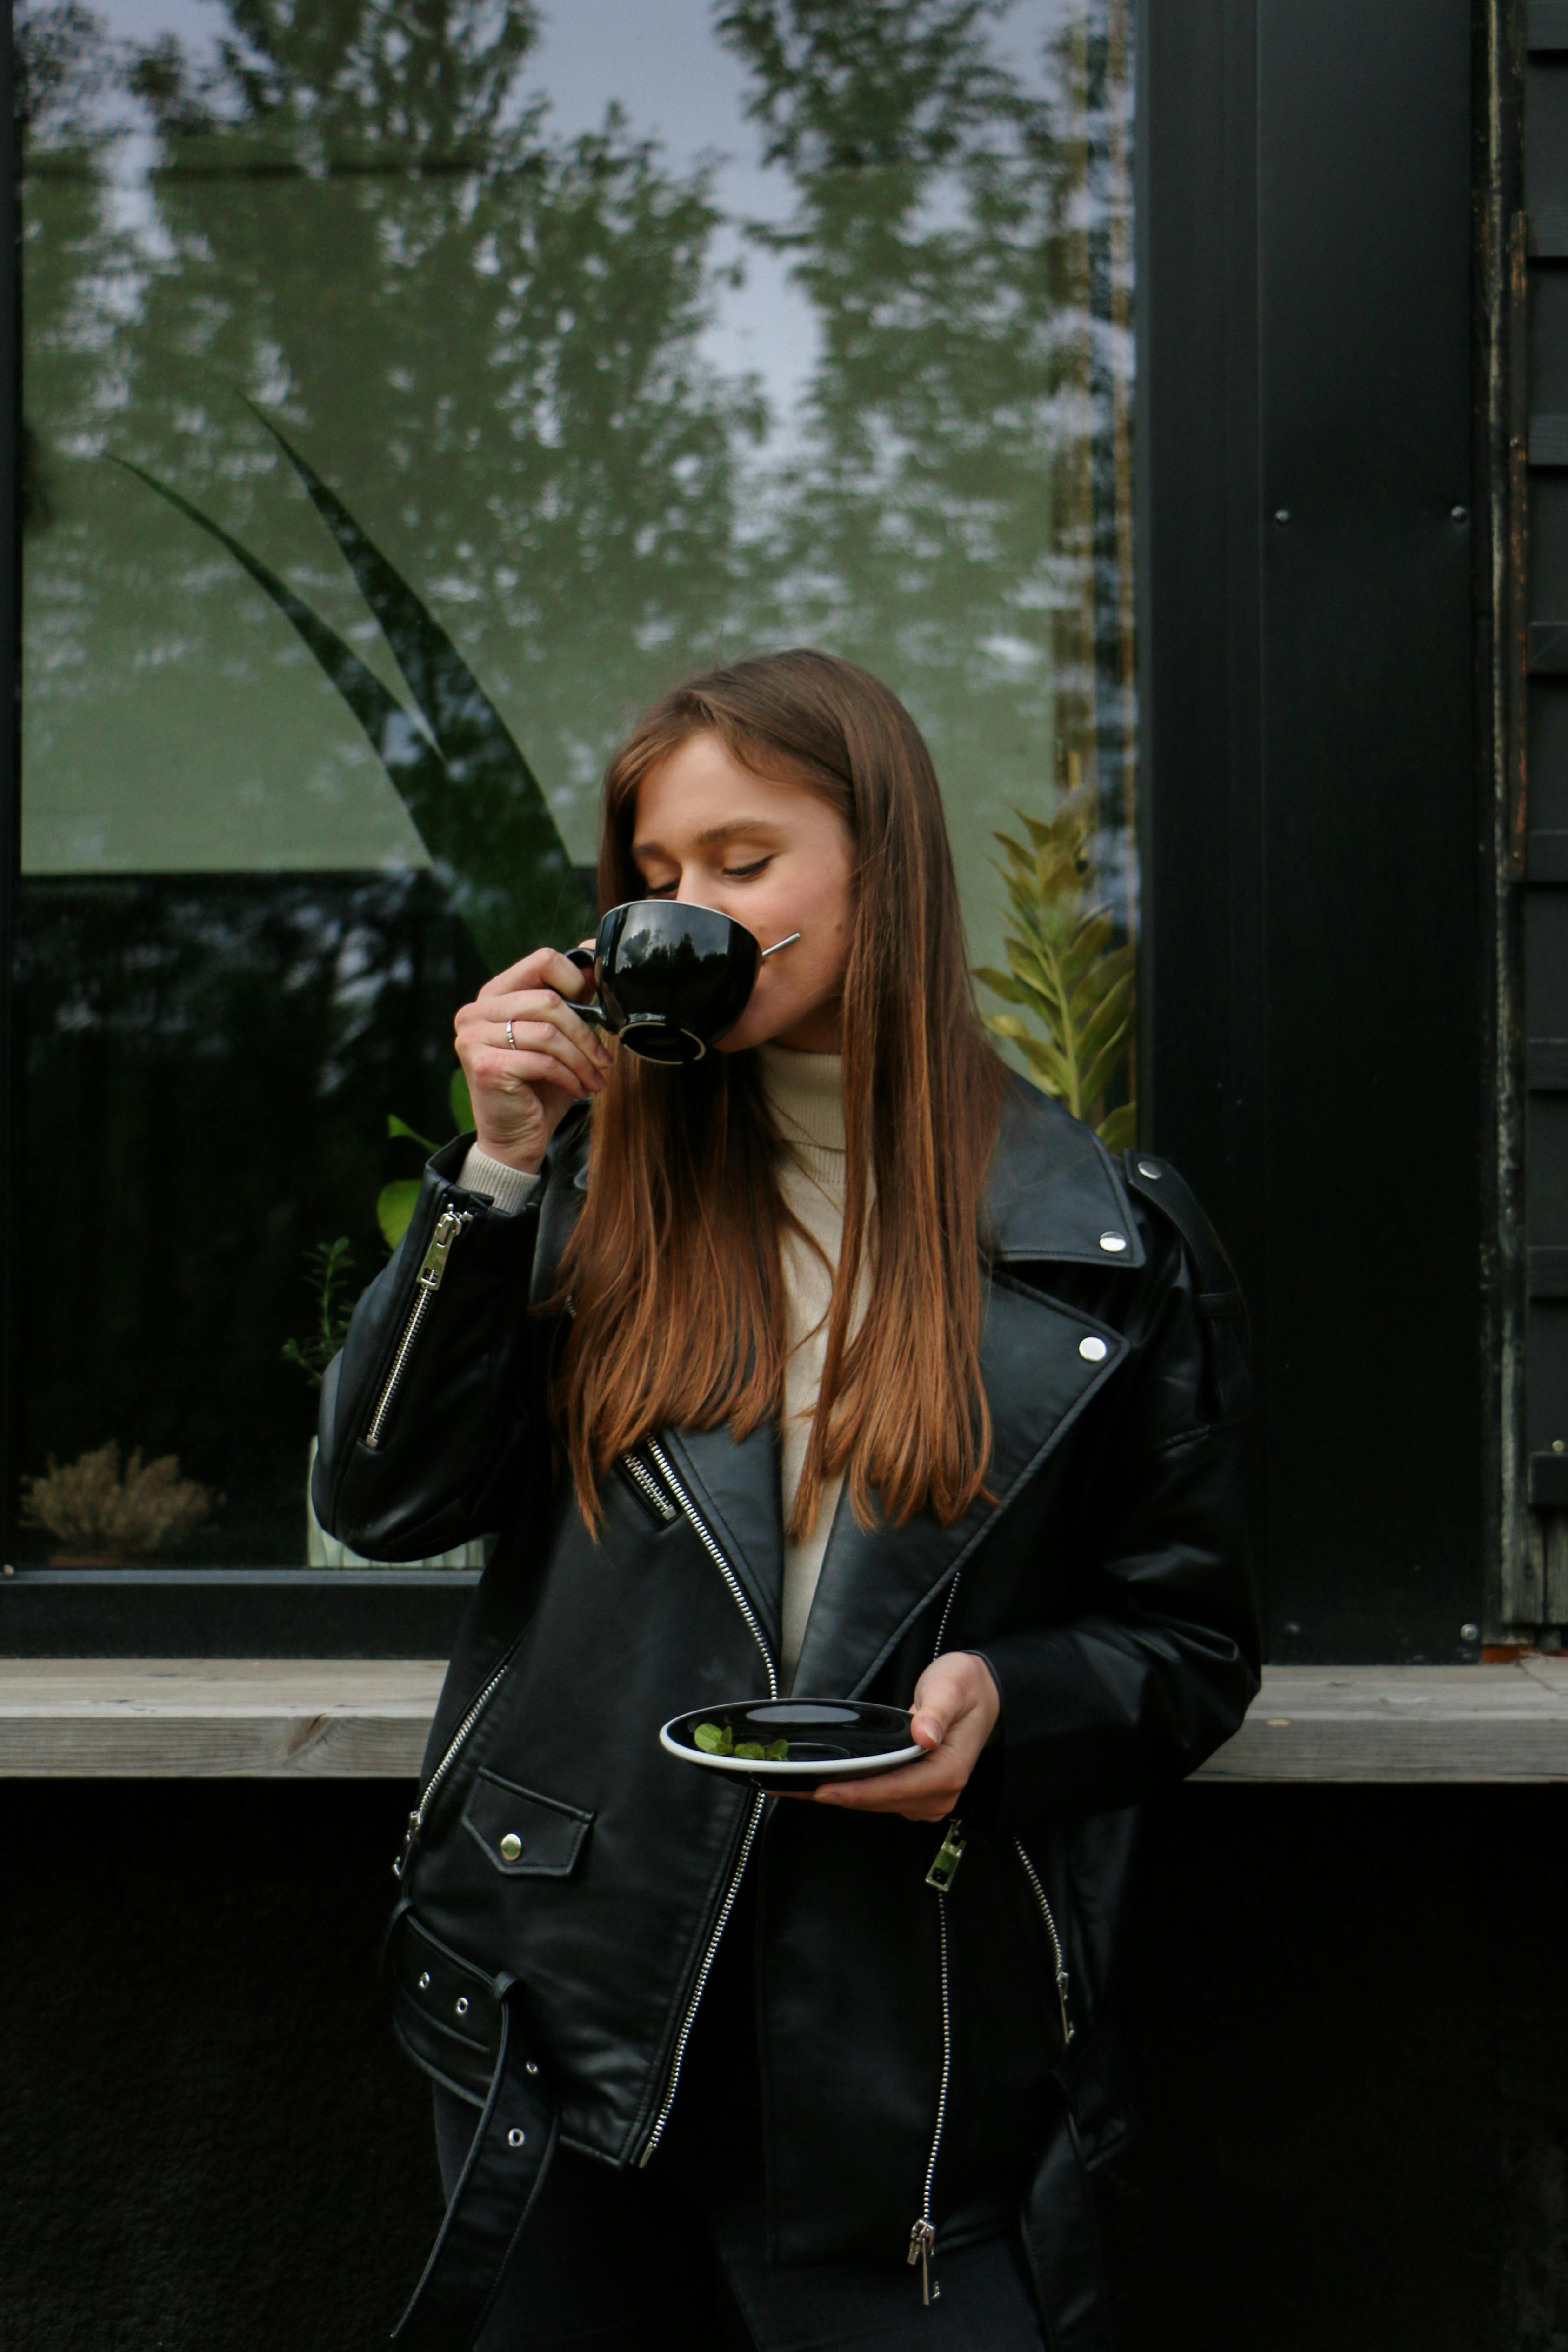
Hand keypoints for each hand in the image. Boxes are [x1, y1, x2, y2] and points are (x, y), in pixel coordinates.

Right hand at [453, 944, 610, 1173]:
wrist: (513, 1138)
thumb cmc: (537, 1087)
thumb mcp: (557, 1038)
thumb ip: (569, 1001)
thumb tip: (594, 960)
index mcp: (494, 995)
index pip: (542, 960)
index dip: (576, 980)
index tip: (595, 1009)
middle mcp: (476, 1011)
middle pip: (549, 1000)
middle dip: (586, 1034)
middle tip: (604, 1060)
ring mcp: (474, 1038)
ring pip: (549, 1033)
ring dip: (582, 1060)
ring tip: (595, 1079)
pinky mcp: (485, 1066)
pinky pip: (543, 1061)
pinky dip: (569, 1077)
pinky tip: (577, 1090)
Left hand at [808, 1652, 999, 1822]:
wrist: (982, 1694)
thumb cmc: (965, 1687)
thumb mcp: (952, 1687)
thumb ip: (937, 1710)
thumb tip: (924, 1735)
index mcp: (948, 1772)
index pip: (894, 1788)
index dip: (856, 1791)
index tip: (822, 1789)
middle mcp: (939, 1794)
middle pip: (879, 1801)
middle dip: (836, 1795)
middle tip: (790, 1788)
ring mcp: (927, 1798)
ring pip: (875, 1803)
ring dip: (839, 1795)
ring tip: (797, 1787)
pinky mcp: (916, 1794)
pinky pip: (879, 1797)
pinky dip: (852, 1791)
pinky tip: (824, 1783)